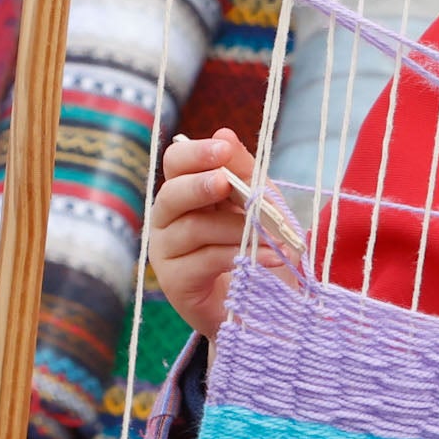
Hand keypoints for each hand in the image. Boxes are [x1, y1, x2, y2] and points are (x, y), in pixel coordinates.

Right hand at [147, 129, 274, 339]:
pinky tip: (269, 258)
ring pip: (192, 228)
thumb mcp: (263, 205)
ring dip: (237, 228)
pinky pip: (202, 259)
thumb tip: (224, 132)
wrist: (263, 306)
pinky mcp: (175, 281)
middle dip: (199, 186)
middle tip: (223, 183)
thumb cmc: (259, 249)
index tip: (223, 149)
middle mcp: (168, 219)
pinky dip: (239, 255)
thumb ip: (246, 173)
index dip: (196, 154)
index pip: (176, 163)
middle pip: (172, 194)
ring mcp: (166, 251)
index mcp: (187, 193)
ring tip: (271, 237)